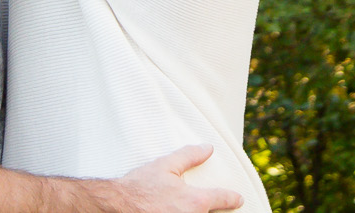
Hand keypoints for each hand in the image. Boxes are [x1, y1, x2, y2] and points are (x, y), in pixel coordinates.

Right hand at [107, 146, 240, 212]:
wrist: (116, 206)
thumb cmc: (139, 186)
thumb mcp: (165, 166)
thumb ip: (189, 156)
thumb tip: (208, 148)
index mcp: (195, 201)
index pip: (222, 199)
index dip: (232, 198)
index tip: (238, 199)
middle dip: (212, 210)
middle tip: (210, 205)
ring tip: (189, 207)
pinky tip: (177, 211)